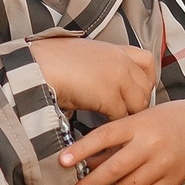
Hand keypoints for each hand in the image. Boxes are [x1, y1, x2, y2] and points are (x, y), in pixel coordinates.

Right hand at [25, 37, 157, 118]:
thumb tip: (98, 86)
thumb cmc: (48, 63)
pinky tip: (108, 135)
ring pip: (138, 104)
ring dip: (128, 118)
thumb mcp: (80, 58)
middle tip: (127, 118)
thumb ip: (97, 68)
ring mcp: (117, 77)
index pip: (147, 61)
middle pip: (145, 87)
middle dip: (139, 104)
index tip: (139, 93)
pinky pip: (122, 117)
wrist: (36, 67)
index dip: (147, 80)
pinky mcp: (108, 95)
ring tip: (119, 130)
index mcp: (113, 49)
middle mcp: (119, 60)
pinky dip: (115, 129)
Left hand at [60, 99, 184, 184]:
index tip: (62, 161)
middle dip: (90, 184)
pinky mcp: (170, 184)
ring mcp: (162, 167)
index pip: (104, 136)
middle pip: (115, 168)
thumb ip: (115, 140)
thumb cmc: (167, 123)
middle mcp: (150, 146)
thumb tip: (85, 160)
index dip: (82, 149)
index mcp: (139, 125)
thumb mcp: (140, 121)